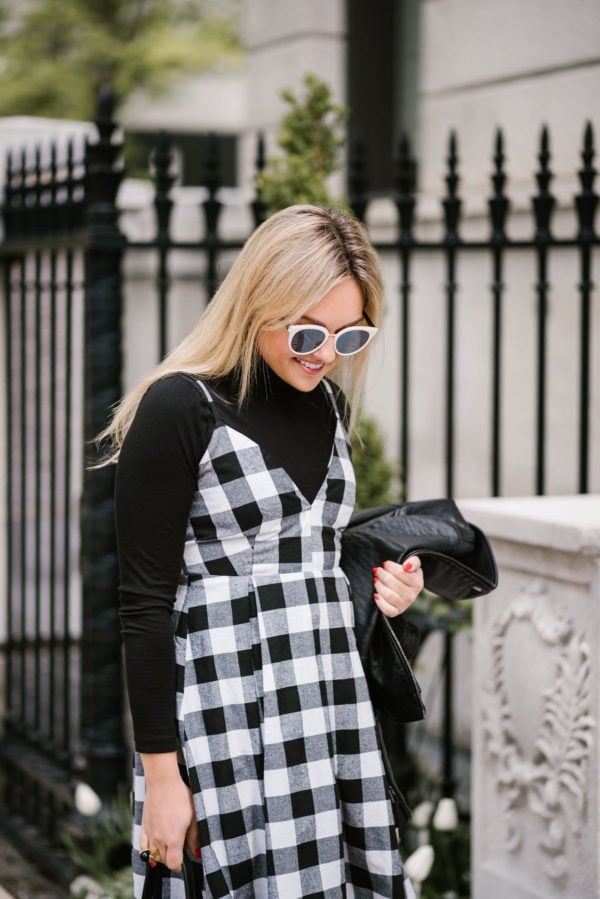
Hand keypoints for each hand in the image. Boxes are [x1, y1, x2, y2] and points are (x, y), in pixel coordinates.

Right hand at [139, 753, 198, 872]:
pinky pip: (142, 847)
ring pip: (153, 856)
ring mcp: (150, 834)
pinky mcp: (143, 827)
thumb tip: (196, 852)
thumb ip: (194, 837)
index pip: (173, 864)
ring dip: (161, 856)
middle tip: (180, 850)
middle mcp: (159, 839)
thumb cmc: (180, 796)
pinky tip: (154, 849)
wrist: (163, 782)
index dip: (180, 866)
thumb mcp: (193, 816)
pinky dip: (147, 851)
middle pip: (164, 861)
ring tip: (169, 847)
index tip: (184, 862)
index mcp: (173, 838)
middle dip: (172, 860)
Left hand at [372, 556, 422, 617]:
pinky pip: (388, 610)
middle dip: (382, 575)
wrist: (409, 591)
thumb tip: (407, 566)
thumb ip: (413, 562)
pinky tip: (376, 595)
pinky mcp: (396, 612)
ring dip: (379, 586)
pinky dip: (380, 603)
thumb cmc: (409, 576)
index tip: (385, 563)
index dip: (390, 567)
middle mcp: (412, 596)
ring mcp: (404, 605)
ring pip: (388, 595)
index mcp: (417, 583)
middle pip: (393, 583)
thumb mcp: (414, 566)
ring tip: (376, 579)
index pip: (400, 572)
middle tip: (377, 570)